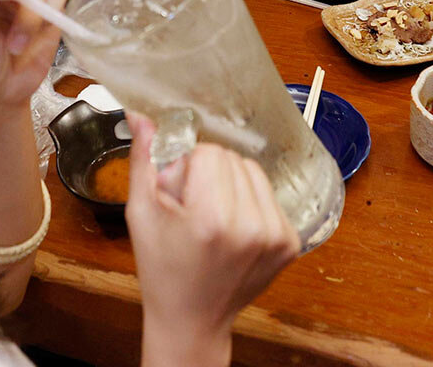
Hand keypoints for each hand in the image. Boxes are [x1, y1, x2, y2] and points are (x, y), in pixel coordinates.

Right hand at [126, 114, 299, 363]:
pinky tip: (232, 228)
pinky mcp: (290, 242)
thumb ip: (145, 160)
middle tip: (192, 206)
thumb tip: (142, 113)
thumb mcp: (141, 213)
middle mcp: (251, 226)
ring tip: (213, 216)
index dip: (187, 167)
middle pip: (233, 158)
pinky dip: (250, 202)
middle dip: (209, 173)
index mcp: (211, 219)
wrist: (192, 319)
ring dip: (232, 183)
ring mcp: (276, 235)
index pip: (208, 152)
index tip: (178, 193)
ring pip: (254, 171)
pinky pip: (270, 194)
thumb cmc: (161, 268)